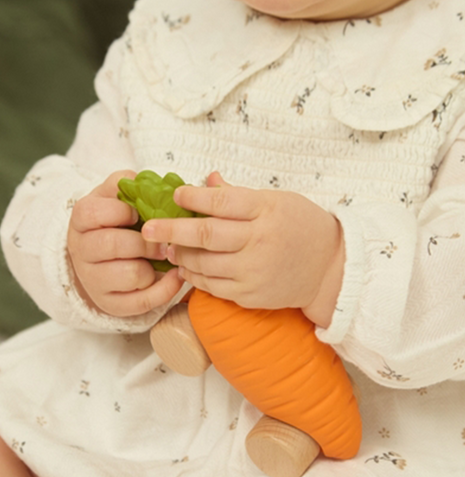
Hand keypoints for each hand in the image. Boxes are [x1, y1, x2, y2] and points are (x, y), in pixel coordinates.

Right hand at [67, 171, 182, 316]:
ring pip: (131, 274)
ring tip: (160, 259)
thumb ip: (127, 185)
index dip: (124, 212)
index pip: (96, 213)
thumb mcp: (114, 198)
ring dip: (153, 266)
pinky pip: (143, 301)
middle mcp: (82, 251)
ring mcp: (94, 281)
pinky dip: (165, 289)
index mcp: (81, 220)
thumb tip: (147, 181)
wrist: (100, 260)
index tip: (139, 214)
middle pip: (115, 244)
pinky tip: (174, 276)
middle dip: (147, 242)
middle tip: (162, 241)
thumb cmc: (114, 223)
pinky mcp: (111, 304)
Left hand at [142, 172, 343, 326]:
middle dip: (170, 230)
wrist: (329, 269)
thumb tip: (205, 180)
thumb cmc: (302, 227)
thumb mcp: (276, 201)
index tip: (175, 195)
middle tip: (147, 228)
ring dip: (180, 255)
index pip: (221, 201)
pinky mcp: (250, 295)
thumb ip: (238, 194)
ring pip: (203, 264)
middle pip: (205, 234)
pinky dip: (194, 277)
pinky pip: (212, 286)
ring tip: (167, 247)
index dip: (193, 198)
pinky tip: (186, 267)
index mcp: (266, 211)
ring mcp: (253, 271)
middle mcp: (259, 242)